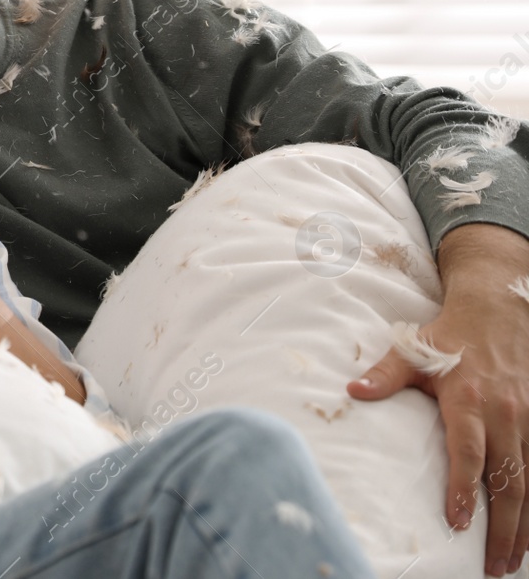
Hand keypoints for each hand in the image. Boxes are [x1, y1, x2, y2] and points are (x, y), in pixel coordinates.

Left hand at [348, 223, 528, 575]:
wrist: (498, 309)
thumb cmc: (449, 336)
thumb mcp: (413, 350)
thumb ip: (384, 375)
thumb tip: (351, 391)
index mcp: (469, 399)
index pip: (469, 451)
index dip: (464, 486)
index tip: (457, 521)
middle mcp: (506, 413)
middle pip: (510, 478)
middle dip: (504, 526)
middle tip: (493, 566)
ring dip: (525, 523)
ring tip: (513, 561)